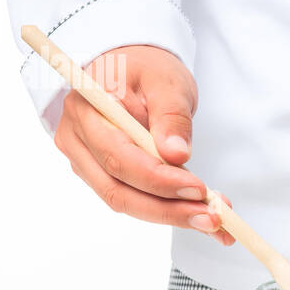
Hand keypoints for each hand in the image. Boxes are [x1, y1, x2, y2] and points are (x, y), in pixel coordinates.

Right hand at [53, 45, 233, 244]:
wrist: (132, 67)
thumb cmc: (146, 68)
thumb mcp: (167, 81)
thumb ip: (171, 115)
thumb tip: (176, 154)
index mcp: (86, 109)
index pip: (119, 156)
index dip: (157, 179)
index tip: (198, 189)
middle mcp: (77, 140)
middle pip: (117, 189)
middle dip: (168, 209)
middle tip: (212, 218)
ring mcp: (86, 160)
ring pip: (124, 200)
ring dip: (170, 215)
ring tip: (212, 222)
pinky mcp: (102, 173)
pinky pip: (132, 198)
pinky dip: (166, 209)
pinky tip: (198, 214)